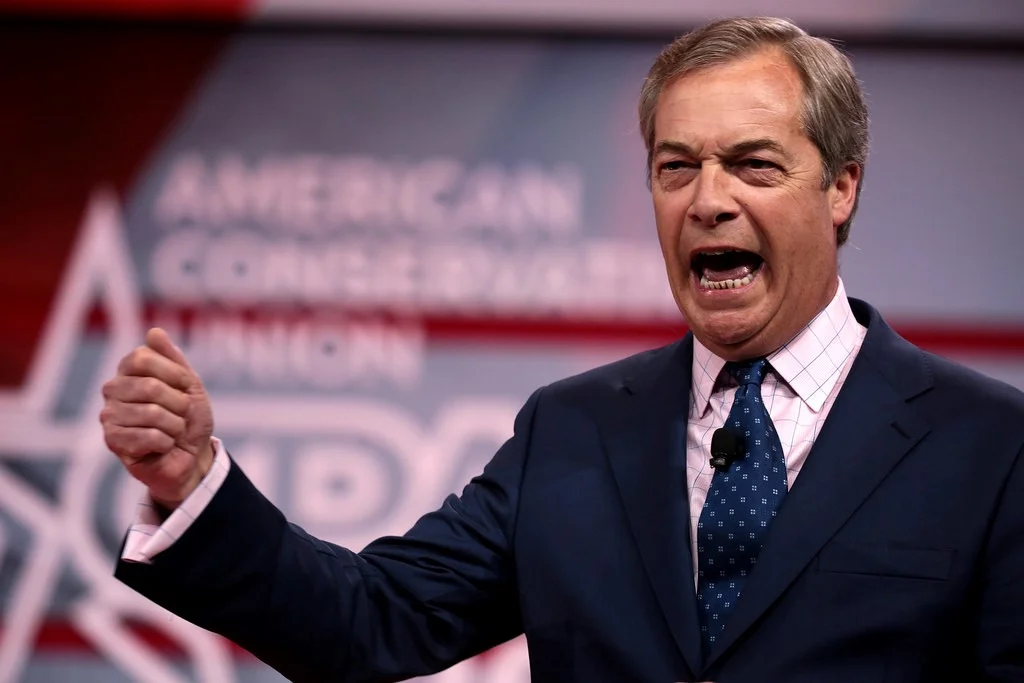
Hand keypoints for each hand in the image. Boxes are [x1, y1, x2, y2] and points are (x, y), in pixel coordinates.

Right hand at [100, 328, 213, 509]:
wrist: (192, 456)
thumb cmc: (189, 418)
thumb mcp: (190, 384)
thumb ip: (173, 358)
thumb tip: (154, 331)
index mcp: (129, 370)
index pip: (143, 357)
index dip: (175, 374)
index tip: (186, 387)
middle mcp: (113, 389)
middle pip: (150, 386)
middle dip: (179, 403)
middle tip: (181, 414)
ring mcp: (109, 415)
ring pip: (152, 413)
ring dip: (175, 425)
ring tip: (173, 430)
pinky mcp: (112, 441)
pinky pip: (148, 436)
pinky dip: (167, 442)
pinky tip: (163, 445)